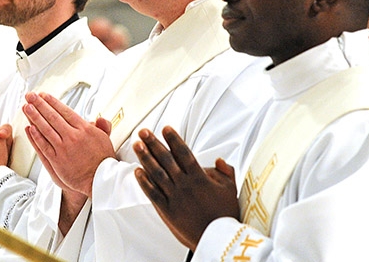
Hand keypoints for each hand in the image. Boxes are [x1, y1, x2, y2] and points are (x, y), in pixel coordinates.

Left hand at [23, 92, 115, 197]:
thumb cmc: (102, 160)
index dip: (52, 102)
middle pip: (52, 117)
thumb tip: (98, 118)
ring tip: (26, 107)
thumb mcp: (106, 139)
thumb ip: (102, 126)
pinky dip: (35, 137)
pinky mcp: (57, 161)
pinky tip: (29, 128)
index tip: (44, 95)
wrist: (100, 179)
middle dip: (39, 104)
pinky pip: (43, 146)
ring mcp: (63, 149)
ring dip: (34, 117)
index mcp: (84, 129)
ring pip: (45, 129)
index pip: (64, 111)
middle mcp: (72, 137)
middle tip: (30, 96)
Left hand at [133, 126, 238, 251]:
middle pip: (166, 159)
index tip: (165, 128)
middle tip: (143, 132)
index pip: (183, 153)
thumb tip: (219, 160)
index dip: (173, 139)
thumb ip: (226, 172)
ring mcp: (175, 197)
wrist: (218, 239)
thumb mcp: (231, 190)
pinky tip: (137, 171)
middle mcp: (185, 185)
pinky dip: (144, 182)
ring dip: (145, 158)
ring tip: (137, 145)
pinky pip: (153, 194)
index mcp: (199, 178)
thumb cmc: (225, 215)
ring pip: (157, 173)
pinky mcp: (168, 211)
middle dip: (153, 143)